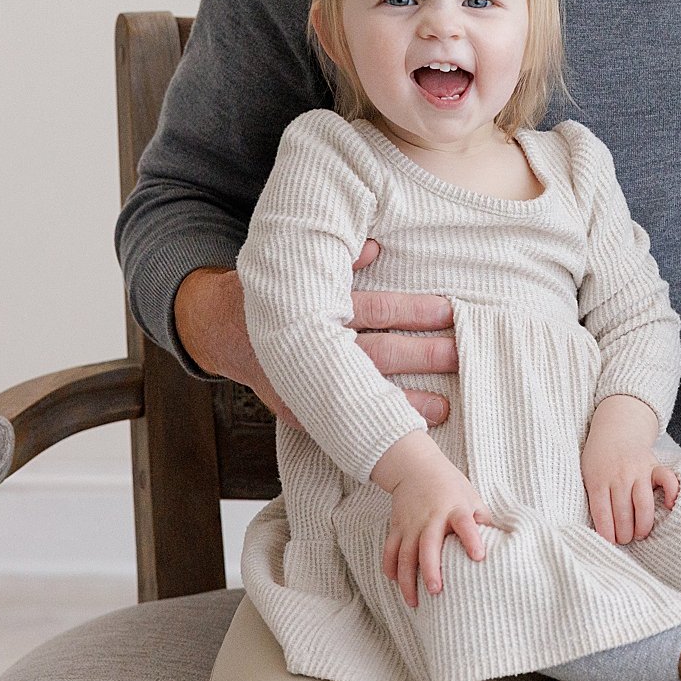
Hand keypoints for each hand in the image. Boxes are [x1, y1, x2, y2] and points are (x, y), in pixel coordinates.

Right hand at [175, 241, 455, 426]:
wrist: (222, 329)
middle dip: (419, 356)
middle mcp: (308, 349)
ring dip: (405, 402)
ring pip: (361, 393)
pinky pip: (340, 423)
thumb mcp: (299, 267)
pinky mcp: (299, 412)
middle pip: (373, 354)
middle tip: (458, 355)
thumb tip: (376, 246)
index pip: (371, 309)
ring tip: (444, 407)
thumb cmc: (275, 292)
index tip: (447, 310)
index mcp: (313, 310)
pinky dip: (372, 426)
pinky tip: (403, 434)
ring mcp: (302, 385)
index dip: (410, 311)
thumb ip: (341, 260)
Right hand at [370, 431, 497, 606]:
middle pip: (428, 545)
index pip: (465, 524)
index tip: (479, 557)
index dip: (472, 539)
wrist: (416, 467)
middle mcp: (432, 517)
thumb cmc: (450, 486)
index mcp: (455, 508)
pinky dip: (390, 568)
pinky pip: (390, 550)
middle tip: (435, 591)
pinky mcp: (396, 526)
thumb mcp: (471, 496)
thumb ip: (482, 519)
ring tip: (413, 601)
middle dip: (430, 569)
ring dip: (407, 579)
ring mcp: (411, 523)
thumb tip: (503, 541)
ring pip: (405, 554)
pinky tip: (395, 583)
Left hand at [580, 395, 679, 545]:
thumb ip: (593, 497)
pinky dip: (671, 493)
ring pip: (643, 504)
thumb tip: (601, 528)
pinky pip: (667, 479)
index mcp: (598, 480)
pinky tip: (668, 506)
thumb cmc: (599, 457)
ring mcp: (638, 471)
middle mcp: (619, 477)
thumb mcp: (586, 474)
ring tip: (639, 534)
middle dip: (624, 534)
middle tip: (625, 540)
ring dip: (642, 525)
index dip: (607, 533)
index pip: (602, 514)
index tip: (609, 543)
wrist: (616, 427)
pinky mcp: (654, 466)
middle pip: (623, 513)